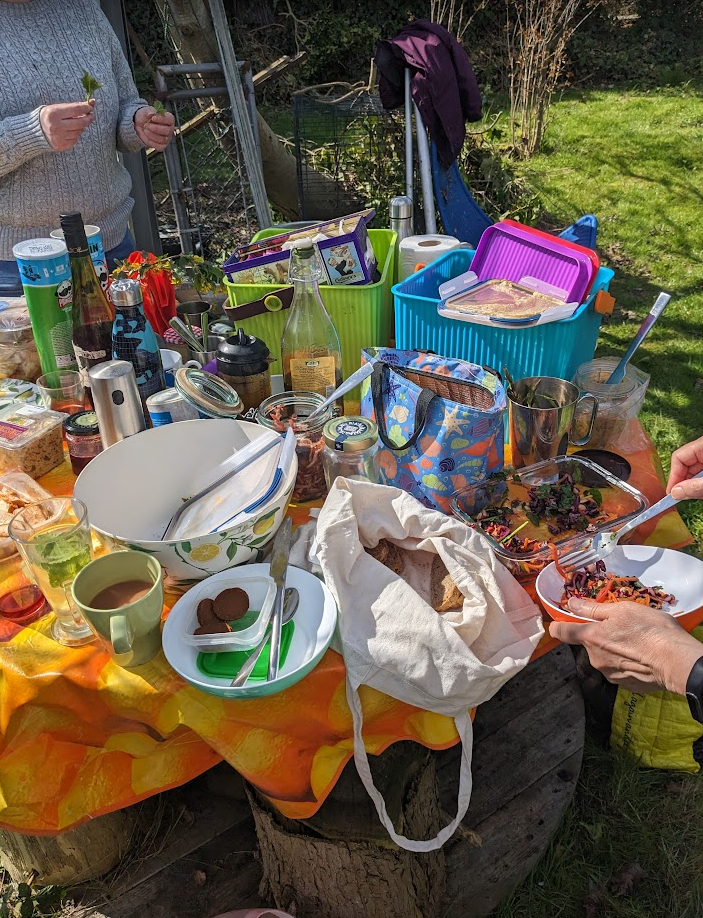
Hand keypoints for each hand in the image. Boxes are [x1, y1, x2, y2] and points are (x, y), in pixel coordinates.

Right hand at [39, 101, 94, 151]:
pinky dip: (75, 135)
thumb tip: (92, 102)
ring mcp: (59, 137)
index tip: (90, 107)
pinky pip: (75, 140)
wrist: (34, 132)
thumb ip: (74, 106)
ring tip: (76, 123)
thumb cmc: (49, 117)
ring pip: (79, 132)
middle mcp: (56, 126)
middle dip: (88, 118)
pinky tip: (71, 131)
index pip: (75, 110)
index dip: (85, 108)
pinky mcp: (61, 146)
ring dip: (81, 127)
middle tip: (90, 115)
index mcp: (53, 114)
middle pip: (80, 123)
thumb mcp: (58, 108)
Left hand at [134, 106, 174, 150]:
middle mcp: (170, 129)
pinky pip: (159, 146)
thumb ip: (149, 111)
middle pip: (167, 131)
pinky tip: (146, 136)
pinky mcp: (162, 146)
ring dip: (152, 135)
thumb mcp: (145, 111)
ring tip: (145, 130)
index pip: (170, 119)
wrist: (139, 125)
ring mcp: (167, 138)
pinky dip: (151, 142)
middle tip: (146, 125)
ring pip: (162, 139)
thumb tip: (152, 113)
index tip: (153, 118)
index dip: (162, 119)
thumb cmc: (145, 117)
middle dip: (155, 128)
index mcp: (169, 119)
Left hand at [549, 599, 702, 694]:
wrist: (677, 662)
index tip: (561, 621)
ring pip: (605, 657)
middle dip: (601, 636)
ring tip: (637, 643)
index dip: (559, 625)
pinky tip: (642, 657)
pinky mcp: (625, 685)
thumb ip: (593, 609)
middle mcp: (595, 659)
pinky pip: (619, 669)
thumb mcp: (622, 610)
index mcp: (591, 638)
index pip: (561, 632)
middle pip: (589, 644)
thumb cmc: (651, 631)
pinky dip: (627, 662)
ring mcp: (610, 674)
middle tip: (622, 628)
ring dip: (615, 650)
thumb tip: (572, 604)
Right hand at [668, 435, 702, 499]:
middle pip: (686, 464)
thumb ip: (695, 486)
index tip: (672, 492)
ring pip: (694, 470)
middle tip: (682, 497)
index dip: (673, 475)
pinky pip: (702, 473)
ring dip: (693, 484)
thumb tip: (675, 493)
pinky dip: (700, 483)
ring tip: (697, 493)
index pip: (679, 457)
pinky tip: (701, 490)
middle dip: (683, 482)